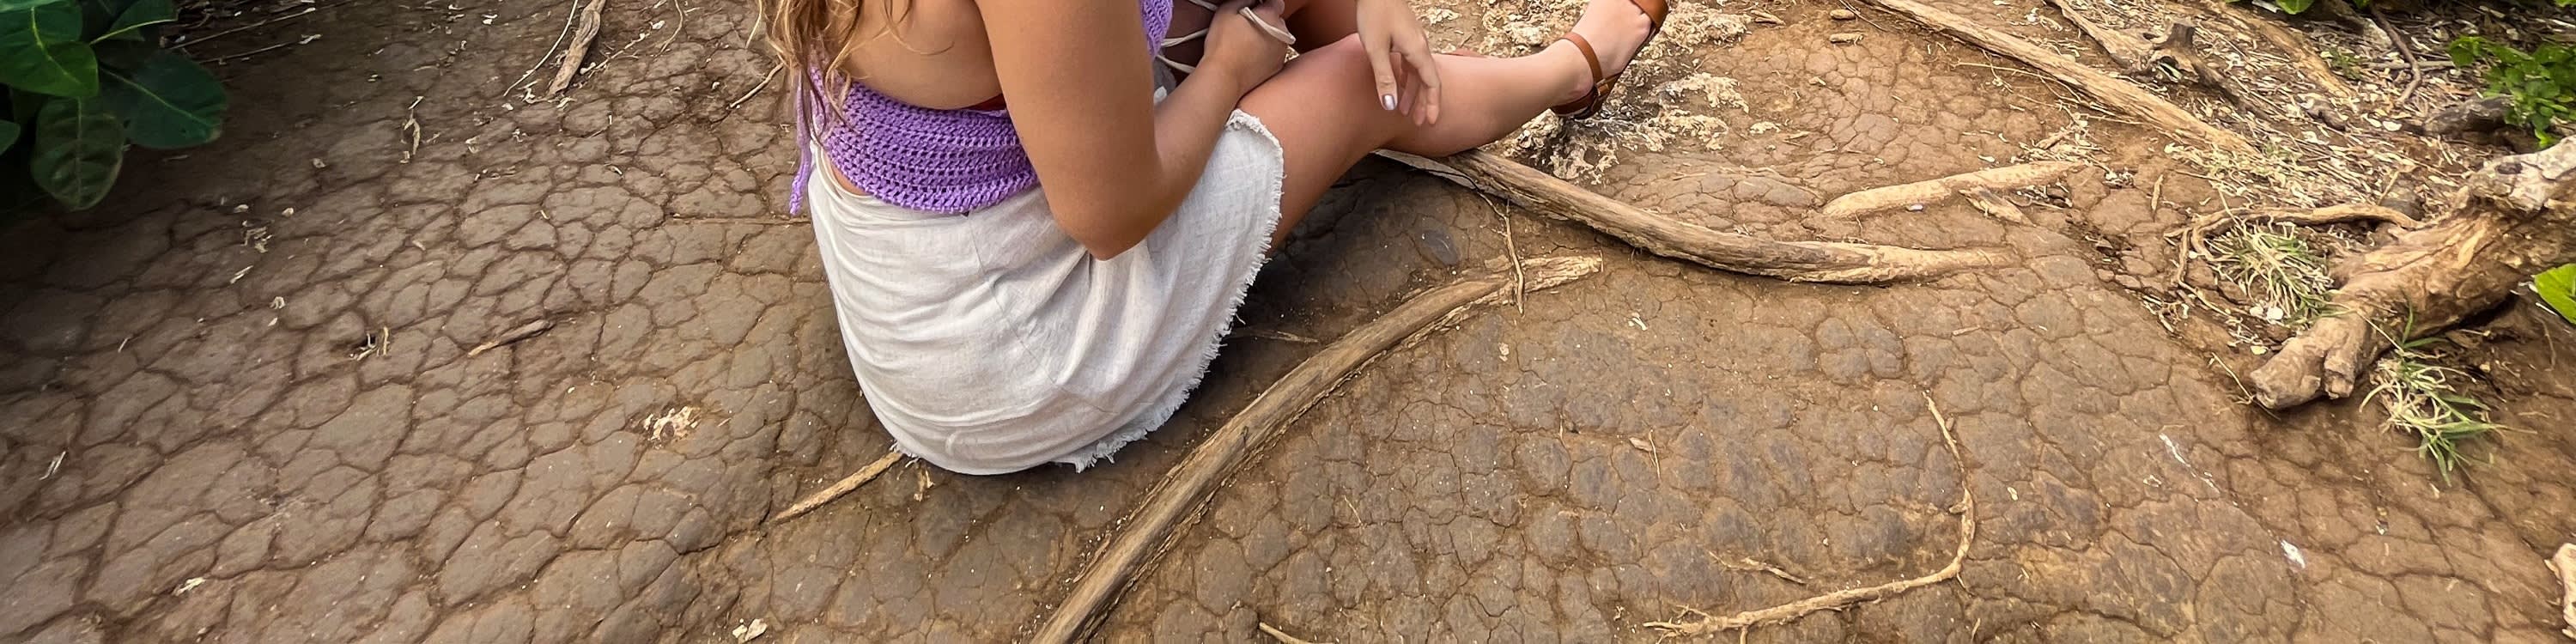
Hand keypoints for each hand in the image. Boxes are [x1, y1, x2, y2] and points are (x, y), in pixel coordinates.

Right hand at [1201, 0, 1290, 96]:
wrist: (1225, 77)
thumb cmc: (1223, 45)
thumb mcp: (1226, 11)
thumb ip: (1242, 0)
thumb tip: (1251, 0)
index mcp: (1270, 16)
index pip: (1276, 1)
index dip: (1264, 3)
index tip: (1255, 6)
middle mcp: (1282, 33)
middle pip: (1277, 20)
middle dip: (1265, 20)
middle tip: (1246, 26)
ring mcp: (1281, 51)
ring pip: (1277, 37)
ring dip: (1267, 36)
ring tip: (1247, 42)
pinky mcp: (1278, 66)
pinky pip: (1274, 53)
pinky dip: (1266, 52)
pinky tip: (1250, 55)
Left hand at [1355, 0, 1439, 124]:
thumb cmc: (1375, 14)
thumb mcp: (1376, 49)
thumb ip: (1384, 78)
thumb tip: (1390, 105)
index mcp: (1418, 51)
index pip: (1432, 84)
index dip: (1433, 104)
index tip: (1431, 122)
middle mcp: (1420, 47)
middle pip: (1428, 81)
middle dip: (1425, 103)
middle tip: (1421, 122)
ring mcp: (1414, 42)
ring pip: (1419, 73)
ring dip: (1414, 93)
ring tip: (1406, 111)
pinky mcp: (1405, 37)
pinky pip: (1411, 64)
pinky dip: (1407, 79)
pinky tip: (1399, 88)